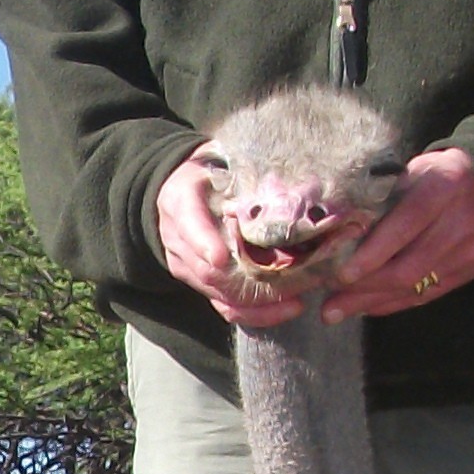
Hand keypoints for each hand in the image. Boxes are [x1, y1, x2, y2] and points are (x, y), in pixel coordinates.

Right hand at [153, 146, 306, 327]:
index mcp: (180, 200)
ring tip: (297, 302)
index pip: (189, 223)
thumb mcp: (217, 158)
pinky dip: (254, 314)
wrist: (177, 189)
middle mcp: (177, 238)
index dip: (204, 243)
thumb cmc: (208, 170)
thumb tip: (288, 180)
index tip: (221, 258)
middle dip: (248, 282)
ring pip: (219, 293)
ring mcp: (187, 265)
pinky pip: (224, 306)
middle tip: (293, 282)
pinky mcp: (200, 282)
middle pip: (208, 270)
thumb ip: (241, 171)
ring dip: (259, 303)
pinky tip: (285, 310)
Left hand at [317, 147, 473, 321]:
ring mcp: (468, 251)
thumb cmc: (433, 177)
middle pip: (408, 267)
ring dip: (371, 302)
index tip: (341, 274)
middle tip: (327, 302)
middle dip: (364, 288)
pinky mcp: (470, 271)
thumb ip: (376, 198)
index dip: (373, 252)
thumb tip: (330, 227)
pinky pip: (426, 296)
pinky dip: (392, 303)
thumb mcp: (408, 173)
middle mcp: (460, 222)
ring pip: (415, 287)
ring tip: (336, 311)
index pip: (406, 224)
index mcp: (441, 187)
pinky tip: (365, 308)